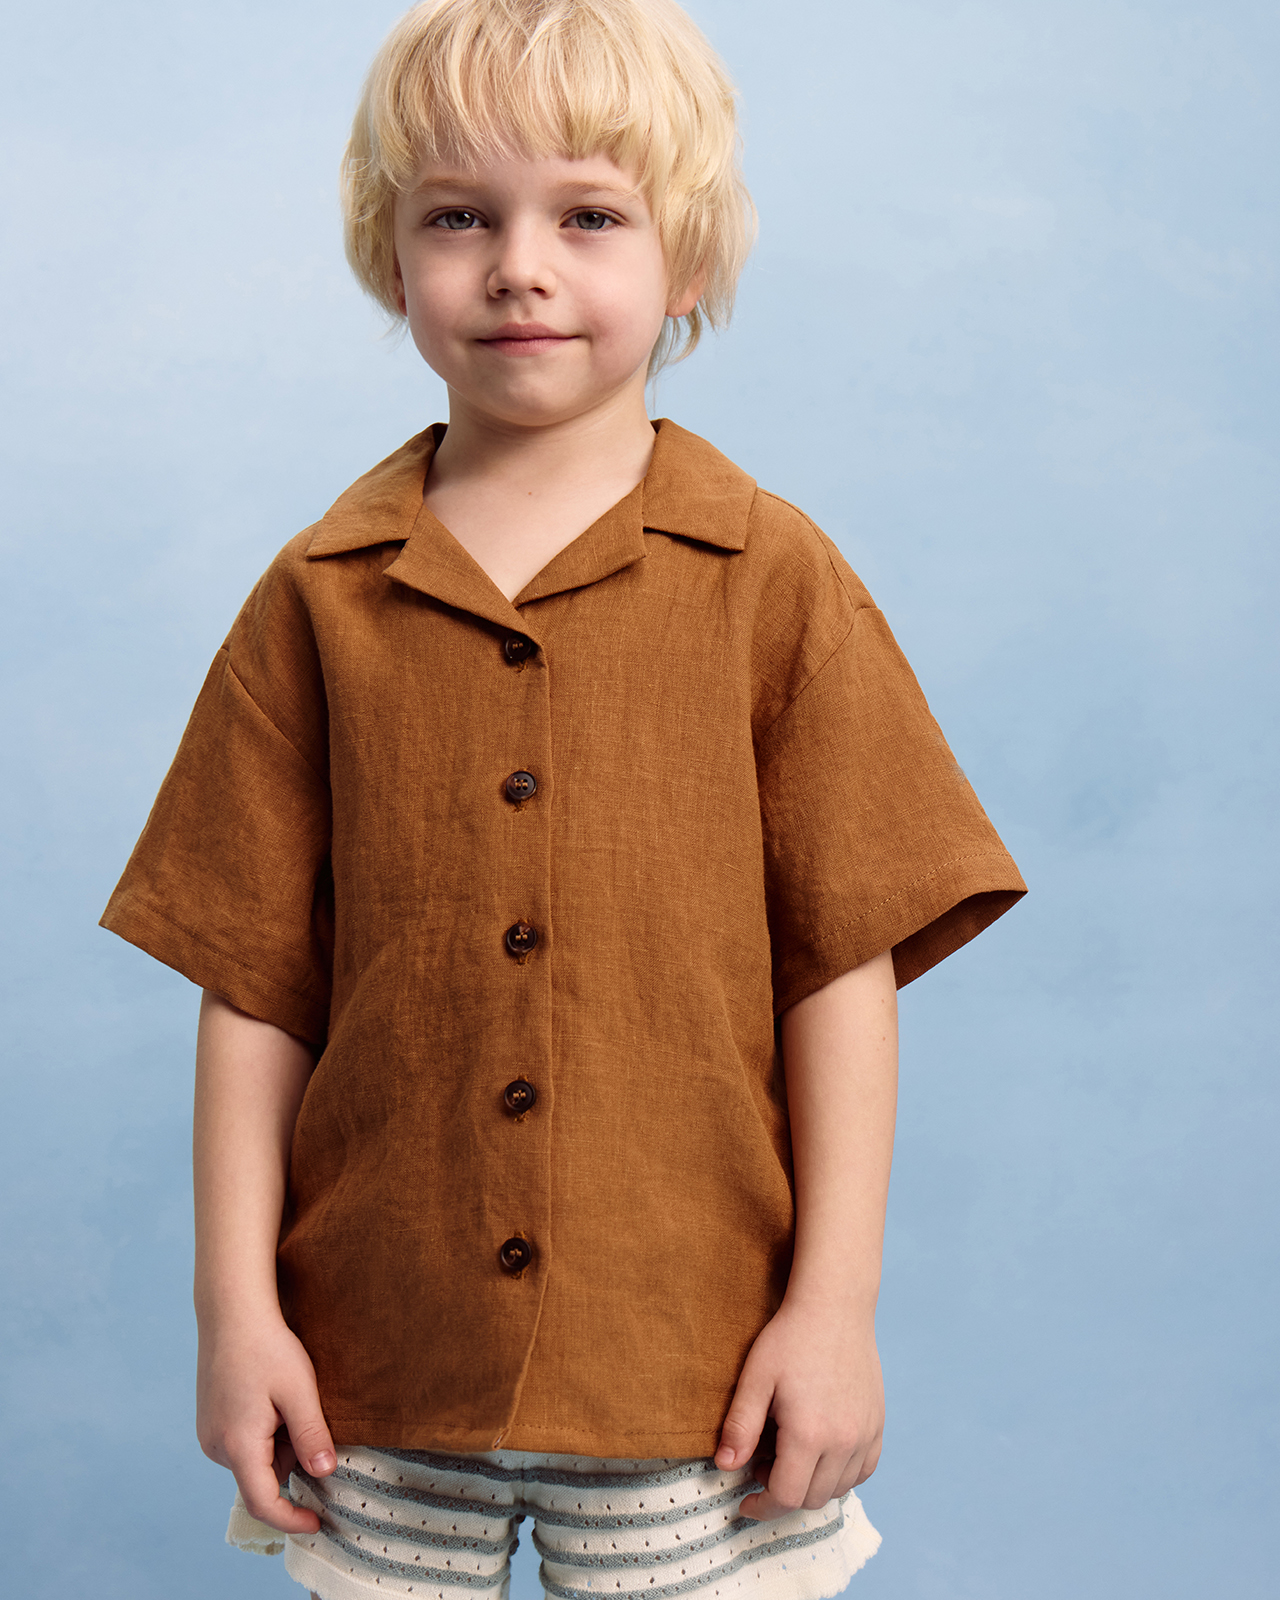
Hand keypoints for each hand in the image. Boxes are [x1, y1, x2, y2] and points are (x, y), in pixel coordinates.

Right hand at [196, 1306, 336, 1533]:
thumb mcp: (300, 1390)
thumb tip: (325, 1473)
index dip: (290, 1519)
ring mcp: (209, 1435)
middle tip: (306, 1416)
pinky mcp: (210, 1423)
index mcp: (238, 1445)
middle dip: (291, 1460)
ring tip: (286, 1399)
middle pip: (261, 1478)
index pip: (263, 1502)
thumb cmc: (267, 1347)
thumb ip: (312, 1435)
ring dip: (278, 1444)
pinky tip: (270, 1397)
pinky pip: (243, 1445)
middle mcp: (216, 1448)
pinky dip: (264, 1434)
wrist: (232, 1313)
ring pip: (254, 1460)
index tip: (317, 1523)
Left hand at [713, 1297, 883, 1519]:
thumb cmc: (790, 1338)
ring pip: (838, 1489)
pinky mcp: (877, 1425)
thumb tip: (725, 1466)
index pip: (786, 1496)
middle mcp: (843, 1442)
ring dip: (811, 1485)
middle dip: (783, 1494)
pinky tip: (821, 1452)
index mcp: (809, 1434)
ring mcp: (865, 1435)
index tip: (746, 1501)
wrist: (834, 1307)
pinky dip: (841, 1474)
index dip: (762, 1506)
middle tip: (763, 1462)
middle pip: (812, 1498)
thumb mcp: (755, 1379)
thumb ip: (740, 1427)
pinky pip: (863, 1471)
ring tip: (790, 1453)